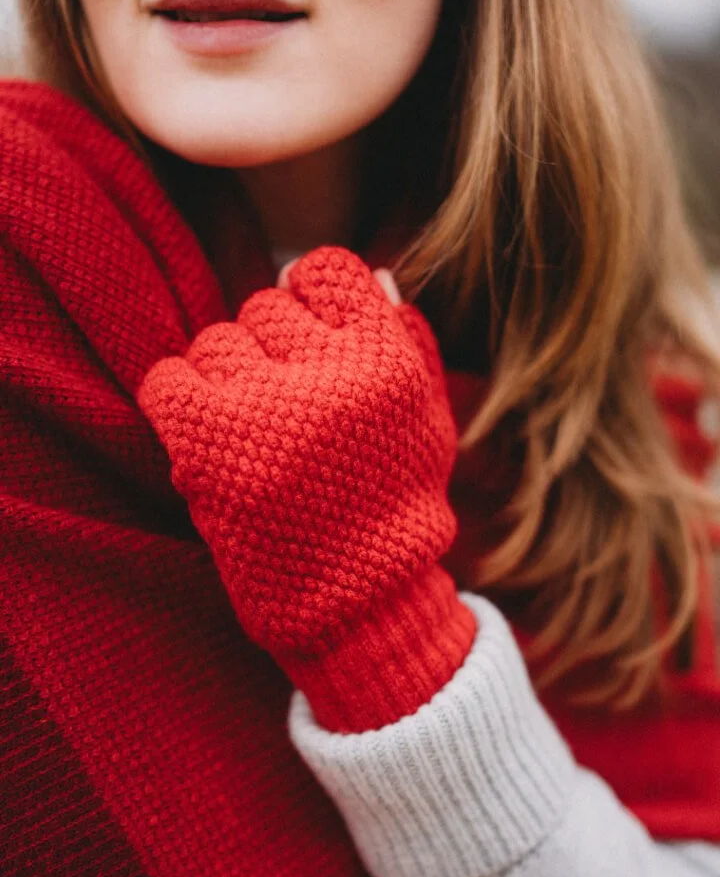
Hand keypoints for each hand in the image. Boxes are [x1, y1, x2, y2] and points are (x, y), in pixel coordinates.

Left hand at [139, 246, 474, 729]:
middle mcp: (333, 374)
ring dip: (222, 384)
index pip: (327, 270)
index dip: (308, 303)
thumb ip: (410, 345)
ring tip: (246, 436)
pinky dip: (176, 403)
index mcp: (388, 362)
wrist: (362, 606)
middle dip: (265, 353)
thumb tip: (377, 272)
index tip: (306, 346)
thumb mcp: (429, 423)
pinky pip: (167, 378)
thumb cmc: (394, 511)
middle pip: (263, 307)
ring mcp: (271, 407)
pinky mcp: (213, 442)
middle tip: (279, 412)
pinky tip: (201, 438)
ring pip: (214, 343)